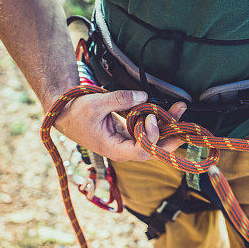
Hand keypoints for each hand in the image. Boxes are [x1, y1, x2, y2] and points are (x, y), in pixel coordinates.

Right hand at [53, 89, 186, 161]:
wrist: (65, 114)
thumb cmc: (76, 112)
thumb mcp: (96, 104)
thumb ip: (120, 99)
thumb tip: (142, 96)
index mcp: (114, 149)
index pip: (141, 151)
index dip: (152, 136)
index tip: (152, 116)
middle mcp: (124, 150)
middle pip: (153, 150)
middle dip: (170, 136)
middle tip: (184, 121)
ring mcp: (127, 143)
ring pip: (153, 141)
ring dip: (167, 127)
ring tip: (179, 109)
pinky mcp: (128, 134)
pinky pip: (147, 132)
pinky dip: (157, 122)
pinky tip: (167, 111)